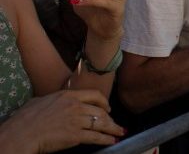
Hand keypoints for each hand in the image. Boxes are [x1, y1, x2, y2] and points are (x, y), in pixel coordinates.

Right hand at [0, 90, 124, 151]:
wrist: (22, 133)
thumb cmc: (26, 118)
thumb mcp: (41, 100)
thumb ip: (54, 100)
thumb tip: (55, 101)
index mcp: (68, 95)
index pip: (94, 95)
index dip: (104, 102)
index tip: (108, 108)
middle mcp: (75, 106)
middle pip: (100, 111)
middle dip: (111, 119)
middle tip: (116, 124)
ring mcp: (76, 120)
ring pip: (101, 123)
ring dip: (112, 129)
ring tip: (119, 132)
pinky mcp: (75, 135)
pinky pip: (95, 136)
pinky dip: (106, 139)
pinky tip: (111, 140)